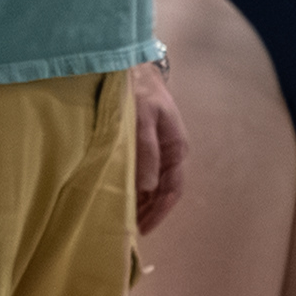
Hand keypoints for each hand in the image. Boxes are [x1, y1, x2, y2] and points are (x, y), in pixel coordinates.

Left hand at [133, 62, 189, 236]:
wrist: (131, 65)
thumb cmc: (138, 89)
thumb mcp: (142, 118)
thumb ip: (146, 151)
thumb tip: (146, 186)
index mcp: (176, 148)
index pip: (172, 189)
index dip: (159, 212)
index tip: (143, 229)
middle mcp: (169, 153)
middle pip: (162, 191)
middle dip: (148, 212)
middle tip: (128, 230)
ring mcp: (157, 150)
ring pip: (151, 185)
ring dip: (140, 203)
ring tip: (123, 219)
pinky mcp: (143, 146)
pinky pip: (141, 174)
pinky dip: (132, 188)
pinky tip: (120, 196)